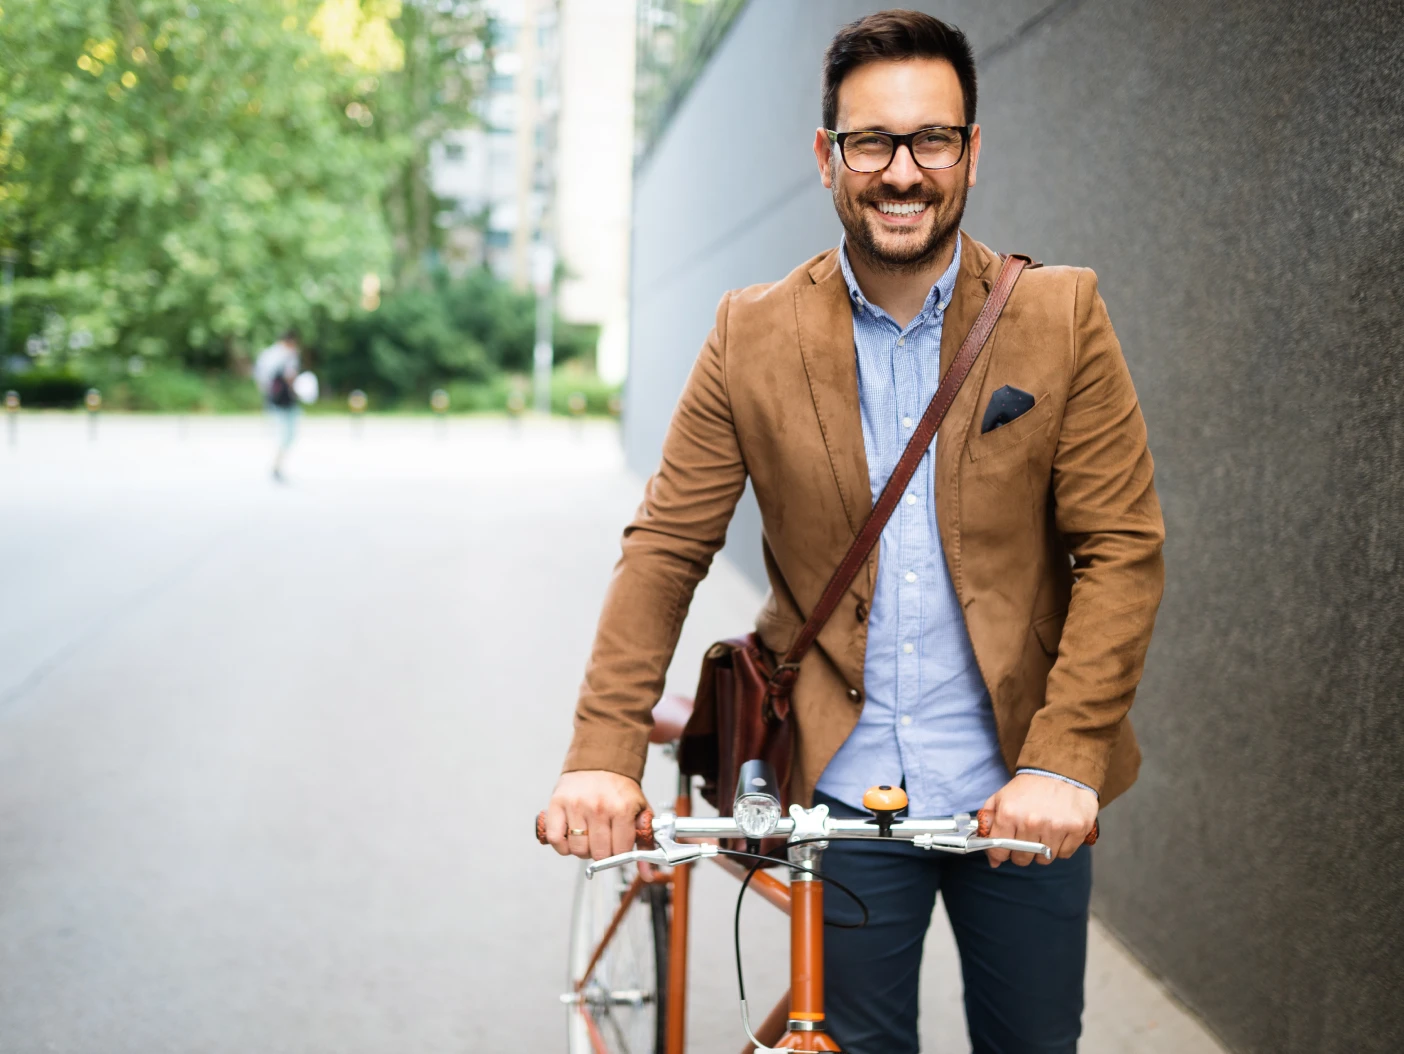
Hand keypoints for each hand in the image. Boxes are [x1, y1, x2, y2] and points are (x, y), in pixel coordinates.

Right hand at [544, 770, 647, 861]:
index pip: (619, 851)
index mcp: (622, 808)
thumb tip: (648, 875)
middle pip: (598, 853)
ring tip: (587, 835)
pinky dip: (562, 844)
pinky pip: (556, 839)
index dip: (619, 852)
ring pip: (577, 849)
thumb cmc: (620, 790)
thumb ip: (645, 842)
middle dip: (601, 852)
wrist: (601, 761)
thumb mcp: (640, 811)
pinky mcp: (557, 803)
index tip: (618, 844)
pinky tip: (571, 836)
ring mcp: (576, 805)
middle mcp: (599, 807)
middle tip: (603, 839)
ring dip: (582, 849)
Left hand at [980, 773, 1097, 866]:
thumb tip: (993, 859)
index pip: (999, 851)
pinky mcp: (1077, 828)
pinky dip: (1061, 848)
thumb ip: (989, 825)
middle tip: (1026, 839)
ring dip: (1042, 851)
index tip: (1005, 850)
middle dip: (1021, 853)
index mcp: (1009, 813)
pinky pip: (1064, 854)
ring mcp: (1055, 826)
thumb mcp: (1001, 798)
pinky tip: (1058, 832)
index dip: (1001, 853)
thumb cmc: (1030, 787)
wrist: (1060, 769)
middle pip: (1022, 859)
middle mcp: (1032, 821)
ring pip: (1044, 859)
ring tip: (1043, 833)